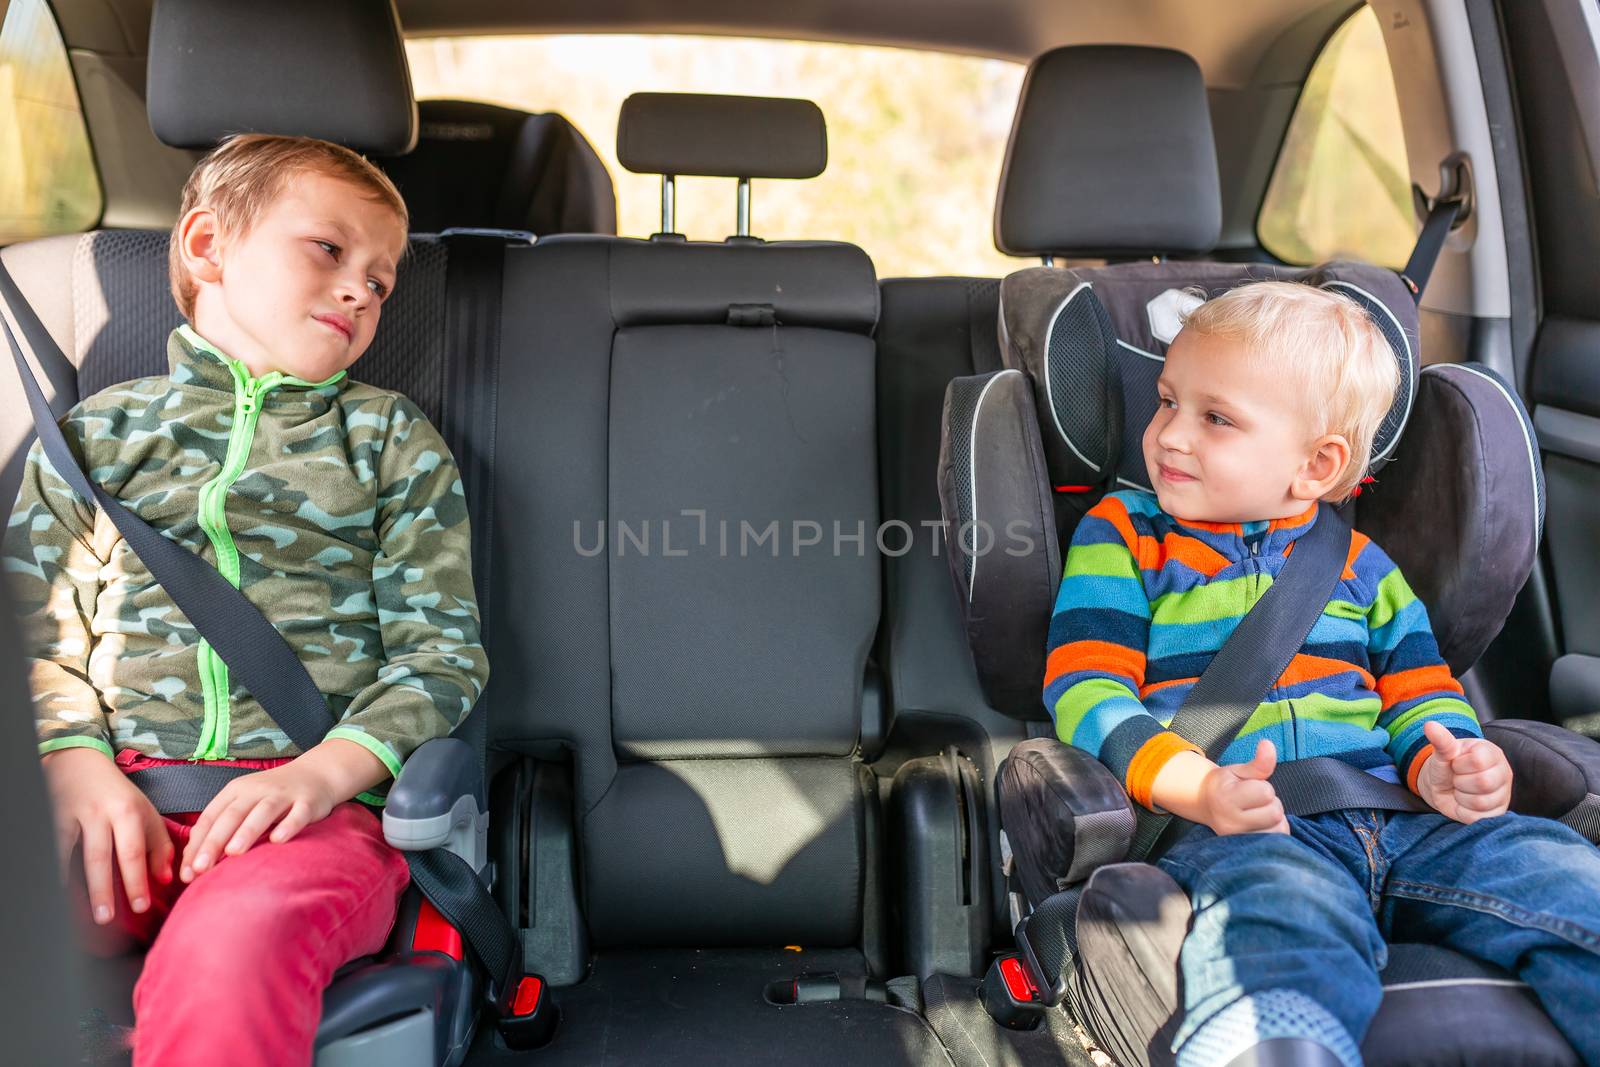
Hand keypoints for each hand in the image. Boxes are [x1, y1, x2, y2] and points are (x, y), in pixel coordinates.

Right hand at [42, 747, 173, 923]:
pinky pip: (55, 848)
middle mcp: (102, 813)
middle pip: (102, 857)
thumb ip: (159, 845)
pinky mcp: (52, 817)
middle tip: (107, 918)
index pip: (133, 852)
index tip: (140, 907)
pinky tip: (58, 891)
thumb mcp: (146, 812)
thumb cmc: (117, 794)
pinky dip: (57, 869)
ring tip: (82, 912)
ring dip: (78, 884)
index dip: (137, 880)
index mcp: (129, 811)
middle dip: (105, 889)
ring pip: (75, 855)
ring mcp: (75, 815)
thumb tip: (164, 879)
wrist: (80, 761)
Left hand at [179, 737, 388, 881]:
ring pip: (263, 812)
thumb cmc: (272, 797)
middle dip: (215, 841)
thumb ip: (221, 826)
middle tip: (201, 868)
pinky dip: (288, 826)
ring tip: (234, 853)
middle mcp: (257, 790)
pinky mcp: (308, 802)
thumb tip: (193, 861)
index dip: (197, 844)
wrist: (316, 774)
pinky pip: (297, 815)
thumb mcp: (243, 804)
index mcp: (235, 791)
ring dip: (247, 831)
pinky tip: (278, 840)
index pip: (211, 817)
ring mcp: (284, 795)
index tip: (187, 872)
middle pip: (232, 815)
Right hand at [1198, 740, 1289, 835]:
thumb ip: (1259, 762)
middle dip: (1271, 803)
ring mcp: (1237, 838)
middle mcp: (1230, 822)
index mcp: (1226, 798)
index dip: (1263, 786)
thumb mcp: (1239, 770)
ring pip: (1277, 828)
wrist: (1204, 804)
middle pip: (1274, 811)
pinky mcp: (1244, 848)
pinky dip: (1276, 831)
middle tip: (1256, 801)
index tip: (1250, 787)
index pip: (1266, 792)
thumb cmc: (1225, 784)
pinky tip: (1263, 824)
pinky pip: (1276, 841)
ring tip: (1259, 813)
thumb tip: (1269, 744)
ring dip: (1274, 819)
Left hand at [1417, 721, 1511, 823]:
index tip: (1456, 764)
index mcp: (1492, 753)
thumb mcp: (1442, 753)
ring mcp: (1503, 794)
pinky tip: (1464, 802)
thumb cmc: (1446, 767)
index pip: (1478, 761)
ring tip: (1460, 790)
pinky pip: (1478, 817)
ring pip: (1480, 802)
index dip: (1460, 765)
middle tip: (1457, 778)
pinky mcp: (1498, 813)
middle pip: (1483, 782)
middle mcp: (1503, 773)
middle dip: (1460, 781)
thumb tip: (1429, 725)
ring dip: (1461, 797)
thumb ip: (1441, 741)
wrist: (1443, 787)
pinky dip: (1463, 811)